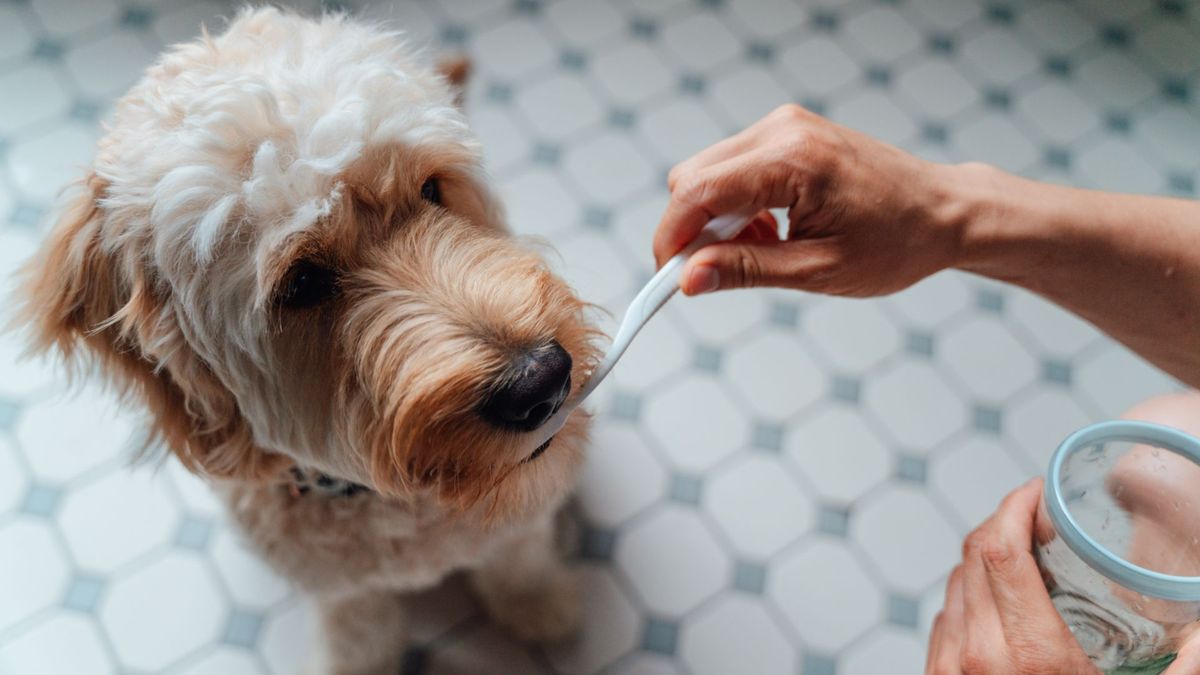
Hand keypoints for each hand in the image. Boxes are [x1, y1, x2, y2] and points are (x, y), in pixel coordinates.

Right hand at [653, 104, 970, 295]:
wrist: (945, 212)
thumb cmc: (898, 242)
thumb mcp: (818, 270)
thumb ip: (746, 270)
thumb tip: (690, 278)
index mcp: (793, 160)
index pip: (696, 192)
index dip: (671, 238)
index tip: (669, 278)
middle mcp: (784, 130)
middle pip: (692, 177)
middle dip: (693, 229)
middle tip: (722, 270)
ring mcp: (785, 126)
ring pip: (707, 172)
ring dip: (717, 219)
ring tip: (765, 249)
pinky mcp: (788, 133)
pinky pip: (733, 168)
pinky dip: (737, 205)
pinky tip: (772, 230)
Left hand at [927, 479, 1199, 673]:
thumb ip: (1182, 666)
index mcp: (1030, 656)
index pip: (997, 547)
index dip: (1015, 504)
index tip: (1042, 490)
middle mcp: (978, 656)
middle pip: (974, 555)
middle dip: (1006, 523)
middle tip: (1041, 517)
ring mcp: (949, 669)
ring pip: (955, 583)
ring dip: (986, 561)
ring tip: (1026, 559)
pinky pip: (944, 619)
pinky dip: (969, 598)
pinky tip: (1000, 605)